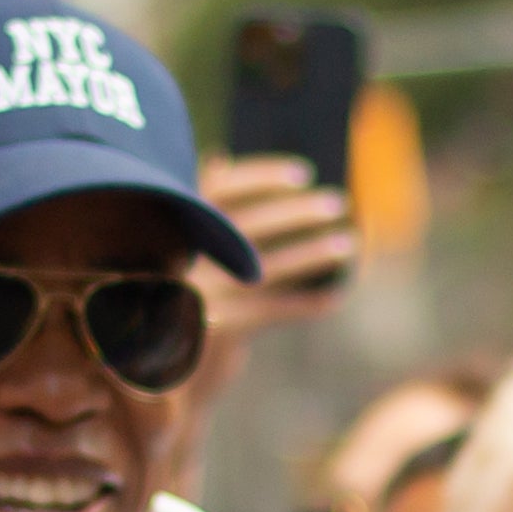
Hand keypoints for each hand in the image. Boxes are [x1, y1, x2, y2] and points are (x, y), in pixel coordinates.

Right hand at [192, 154, 358, 350]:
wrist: (164, 353)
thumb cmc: (187, 286)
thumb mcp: (187, 246)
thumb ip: (200, 204)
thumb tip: (221, 158)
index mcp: (175, 227)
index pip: (220, 189)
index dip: (262, 177)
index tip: (303, 174)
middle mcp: (184, 258)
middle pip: (249, 226)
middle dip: (298, 212)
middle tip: (338, 203)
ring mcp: (202, 295)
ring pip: (266, 269)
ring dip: (312, 254)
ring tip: (347, 243)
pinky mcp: (218, 331)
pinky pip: (271, 312)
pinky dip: (305, 304)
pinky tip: (335, 297)